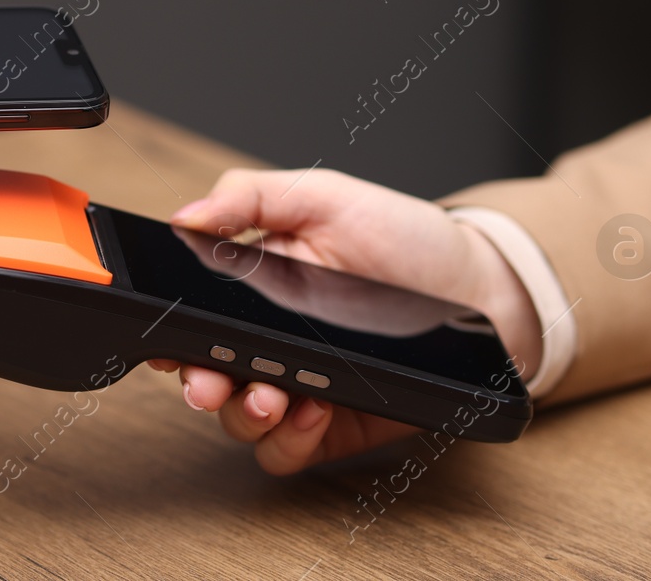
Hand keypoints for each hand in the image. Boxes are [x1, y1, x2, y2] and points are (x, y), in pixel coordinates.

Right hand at [150, 167, 539, 474]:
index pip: (190, 319)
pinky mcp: (331, 427)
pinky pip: (285, 453)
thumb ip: (249, 198)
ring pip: (238, 423)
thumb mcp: (324, 196)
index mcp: (251, 285)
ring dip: (245, 415)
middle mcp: (267, 341)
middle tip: (212, 382)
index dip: (171, 335)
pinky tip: (313, 408)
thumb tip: (185, 216)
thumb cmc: (406, 239)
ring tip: (274, 395)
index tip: (170, 342)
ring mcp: (298, 386)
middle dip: (199, 386)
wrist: (479, 289)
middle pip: (205, 379)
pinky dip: (288, 440)